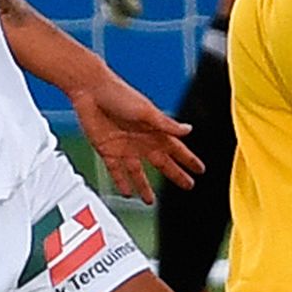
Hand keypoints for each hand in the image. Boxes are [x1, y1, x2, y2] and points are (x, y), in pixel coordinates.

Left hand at [68, 69, 204, 202]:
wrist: (90, 90)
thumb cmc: (119, 94)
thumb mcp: (146, 111)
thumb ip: (166, 124)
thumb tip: (189, 130)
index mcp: (154, 130)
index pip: (176, 149)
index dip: (188, 160)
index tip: (201, 170)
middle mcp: (142, 141)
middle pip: (162, 164)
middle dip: (175, 175)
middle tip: (188, 186)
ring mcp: (125, 148)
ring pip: (138, 173)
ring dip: (145, 187)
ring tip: (151, 201)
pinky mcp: (108, 151)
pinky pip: (116, 172)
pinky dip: (122, 183)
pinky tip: (127, 194)